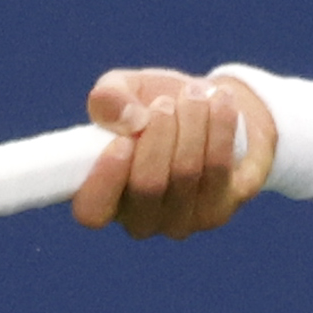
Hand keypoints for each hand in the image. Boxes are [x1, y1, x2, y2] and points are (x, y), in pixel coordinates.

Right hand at [69, 68, 277, 237]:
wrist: (209, 110)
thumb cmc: (155, 105)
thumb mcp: (126, 90)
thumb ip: (109, 98)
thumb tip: (125, 118)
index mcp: (104, 196)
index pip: (92, 211)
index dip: (104, 180)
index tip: (122, 141)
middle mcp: (139, 218)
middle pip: (148, 186)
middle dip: (159, 135)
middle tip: (165, 101)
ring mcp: (179, 222)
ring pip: (186, 174)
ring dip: (192, 124)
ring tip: (194, 94)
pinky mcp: (216, 211)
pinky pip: (218, 169)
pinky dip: (219, 128)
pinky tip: (220, 100)